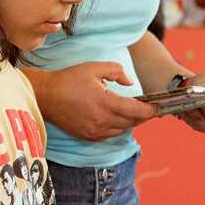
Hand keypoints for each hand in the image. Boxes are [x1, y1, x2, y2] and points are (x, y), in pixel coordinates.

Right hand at [27, 61, 157, 141]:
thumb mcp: (95, 68)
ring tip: (134, 111)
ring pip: (122, 129)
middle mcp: (102, 121)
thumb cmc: (70, 79)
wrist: (45, 96)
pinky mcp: (88, 136)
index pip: (136, 111)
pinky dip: (117, 127)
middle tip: (150, 108)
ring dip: (130, 121)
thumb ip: (117, 71)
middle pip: (132, 122)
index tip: (159, 106)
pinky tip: (116, 117)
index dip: (151, 110)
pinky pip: (110, 134)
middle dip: (143, 115)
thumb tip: (130, 84)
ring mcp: (94, 131)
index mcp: (106, 103)